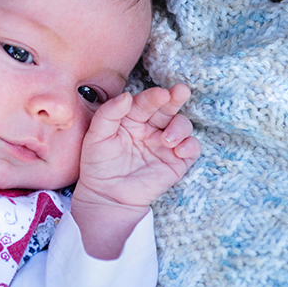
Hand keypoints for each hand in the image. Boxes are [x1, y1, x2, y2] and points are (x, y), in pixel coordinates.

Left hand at [73, 84, 198, 207]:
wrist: (107, 196)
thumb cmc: (98, 165)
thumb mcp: (96, 137)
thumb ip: (108, 114)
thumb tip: (127, 96)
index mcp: (132, 118)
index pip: (146, 102)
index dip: (154, 96)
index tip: (161, 94)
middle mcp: (151, 128)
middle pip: (168, 107)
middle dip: (176, 98)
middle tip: (181, 91)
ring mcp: (165, 144)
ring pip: (182, 125)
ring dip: (179, 127)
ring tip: (167, 139)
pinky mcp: (176, 161)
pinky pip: (191, 148)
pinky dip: (190, 145)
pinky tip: (178, 150)